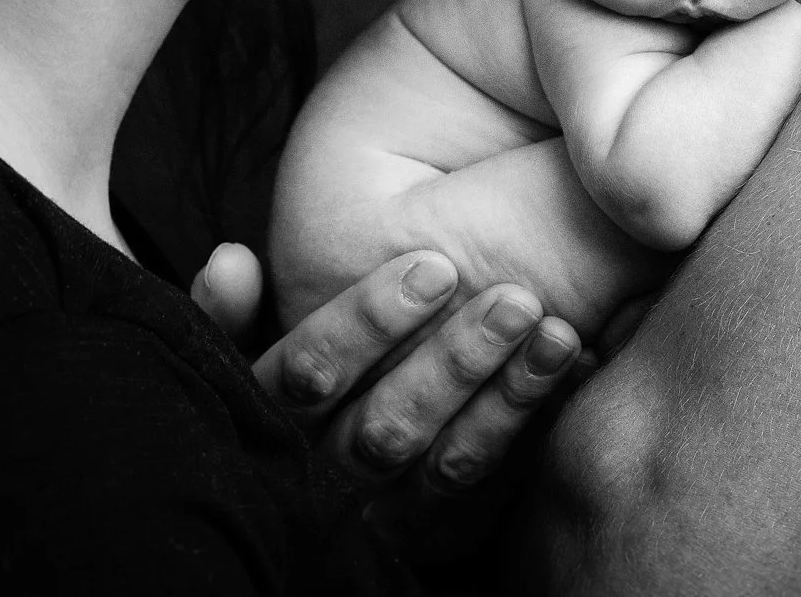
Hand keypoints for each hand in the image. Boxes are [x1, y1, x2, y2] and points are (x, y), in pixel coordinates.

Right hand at [191, 243, 581, 494]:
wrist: (301, 508)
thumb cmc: (276, 398)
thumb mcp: (236, 361)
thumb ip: (228, 317)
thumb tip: (232, 258)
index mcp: (269, 425)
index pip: (314, 376)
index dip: (371, 320)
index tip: (436, 265)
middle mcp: (320, 483)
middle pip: (387, 427)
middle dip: (455, 361)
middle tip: (516, 299)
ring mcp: (380, 521)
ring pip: (446, 467)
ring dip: (506, 398)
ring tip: (559, 332)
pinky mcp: (432, 542)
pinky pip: (489, 499)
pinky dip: (532, 436)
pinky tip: (572, 376)